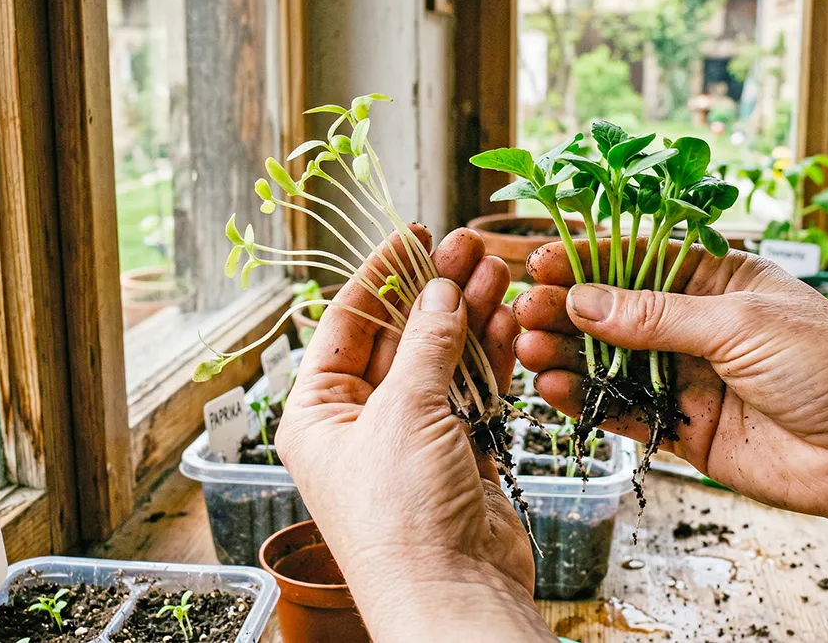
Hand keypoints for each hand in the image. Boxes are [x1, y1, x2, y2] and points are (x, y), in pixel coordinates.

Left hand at [276, 228, 555, 642]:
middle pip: (399, 338)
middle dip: (434, 293)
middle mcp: (361, 424)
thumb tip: (441, 291)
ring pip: (442, 362)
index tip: (412, 236)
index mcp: (318, 413)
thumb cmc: (402, 513)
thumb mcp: (404, 412)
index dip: (380, 276)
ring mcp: (413, 440)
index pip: (346, 324)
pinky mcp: (460, 456)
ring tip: (498, 272)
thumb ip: (427, 344)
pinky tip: (509, 321)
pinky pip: (473, 394)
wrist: (453, 590)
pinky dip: (491, 359)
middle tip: (468, 248)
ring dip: (469, 319)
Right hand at [513, 239, 827, 525]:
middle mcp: (699, 327)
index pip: (639, 260)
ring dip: (566, 357)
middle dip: (566, 312)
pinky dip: (587, 403)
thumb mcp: (738, 323)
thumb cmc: (827, 364)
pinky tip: (552, 392)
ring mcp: (690, 379)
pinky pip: (624, 412)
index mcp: (720, 280)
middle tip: (520, 314)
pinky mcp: (685, 430)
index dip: (587, 260)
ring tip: (524, 353)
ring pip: (611, 364)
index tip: (538, 262)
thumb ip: (655, 316)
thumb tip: (582, 300)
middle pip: (616, 313)